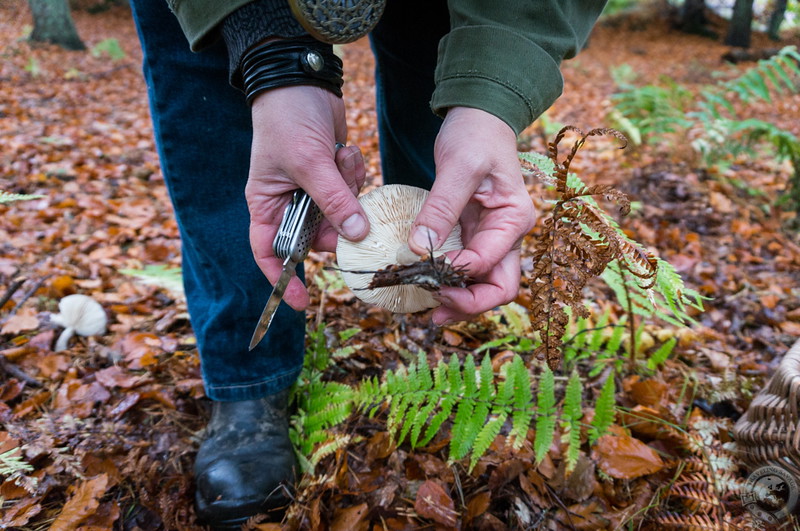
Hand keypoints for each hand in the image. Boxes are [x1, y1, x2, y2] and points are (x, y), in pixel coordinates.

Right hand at [246, 85, 368, 310]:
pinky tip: (346, 151)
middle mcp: (290, 202)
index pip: (269, 252)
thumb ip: (333, 201)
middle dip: (338, 226)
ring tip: (340, 161)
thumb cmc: (288, 119)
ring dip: (348, 192)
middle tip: (354, 215)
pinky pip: (353, 192)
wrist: (304, 79)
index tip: (300, 301)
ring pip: (341, 214)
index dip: (283, 279)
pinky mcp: (336, 176)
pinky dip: (354, 175)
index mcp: (267, 203)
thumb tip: (358, 235)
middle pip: (317, 236)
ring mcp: (315, 189)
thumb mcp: (309, 163)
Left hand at [408, 107, 536, 324]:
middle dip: (469, 305)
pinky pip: (467, 271)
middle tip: (435, 312)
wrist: (477, 119)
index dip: (458, 275)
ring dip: (460, 303)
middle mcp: (508, 235)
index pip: (489, 263)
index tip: (426, 272)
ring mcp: (492, 239)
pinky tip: (429, 291)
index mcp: (514, 220)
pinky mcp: (474, 237)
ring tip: (430, 313)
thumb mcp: (458, 167)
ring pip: (484, 286)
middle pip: (499, 287)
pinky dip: (452, 286)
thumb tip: (420, 248)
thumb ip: (441, 208)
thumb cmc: (475, 136)